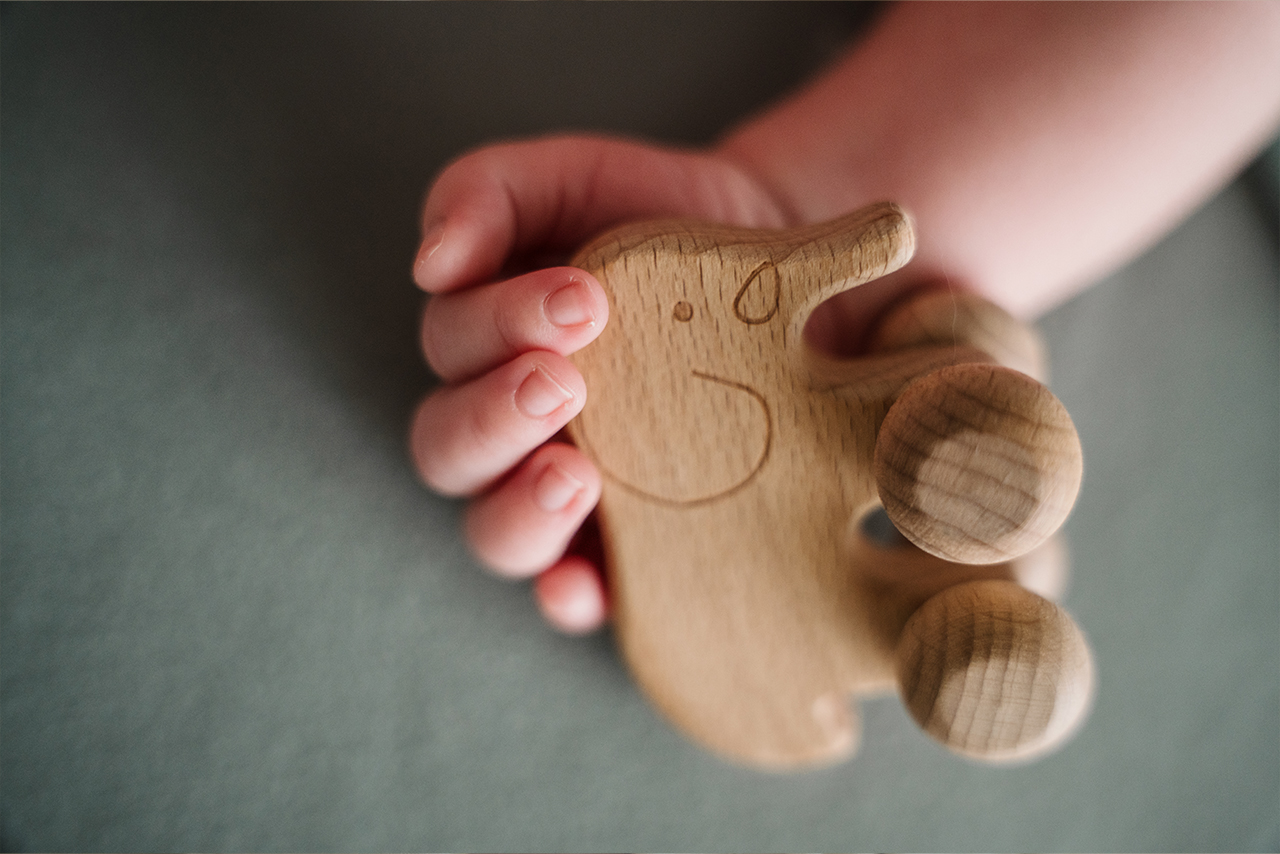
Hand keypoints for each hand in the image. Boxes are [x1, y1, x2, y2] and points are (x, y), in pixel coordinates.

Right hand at [409, 134, 788, 632]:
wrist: (772, 262)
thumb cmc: (661, 220)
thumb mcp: (573, 180)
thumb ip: (489, 194)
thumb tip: (429, 263)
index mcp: (483, 344)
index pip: (453, 347)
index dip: (499, 326)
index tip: (587, 300)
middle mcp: (507, 428)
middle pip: (450, 450)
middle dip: (496, 420)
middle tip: (563, 385)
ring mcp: (560, 494)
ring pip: (494, 532)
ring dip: (519, 513)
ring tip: (573, 478)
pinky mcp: (621, 546)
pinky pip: (574, 590)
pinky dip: (567, 598)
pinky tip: (583, 588)